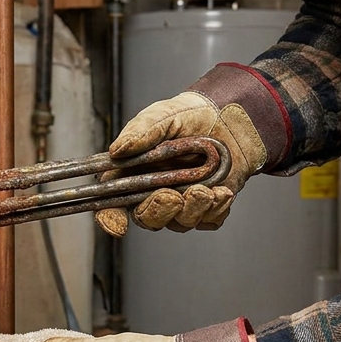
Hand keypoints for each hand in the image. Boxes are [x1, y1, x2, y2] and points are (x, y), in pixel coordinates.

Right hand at [97, 65, 287, 235]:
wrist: (229, 117)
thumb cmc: (189, 115)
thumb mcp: (161, 116)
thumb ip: (139, 132)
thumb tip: (116, 150)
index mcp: (133, 173)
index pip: (113, 203)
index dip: (111, 218)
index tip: (118, 226)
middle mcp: (154, 192)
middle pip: (147, 219)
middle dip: (159, 210)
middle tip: (172, 195)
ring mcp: (182, 202)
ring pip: (180, 223)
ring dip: (192, 209)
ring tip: (204, 189)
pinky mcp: (208, 207)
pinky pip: (209, 220)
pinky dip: (215, 208)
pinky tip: (221, 191)